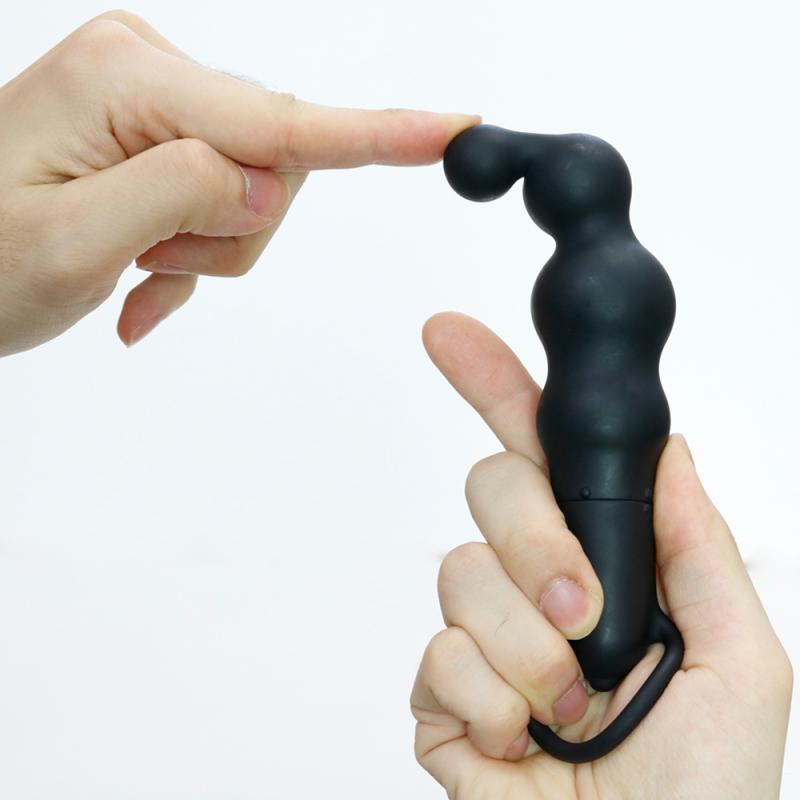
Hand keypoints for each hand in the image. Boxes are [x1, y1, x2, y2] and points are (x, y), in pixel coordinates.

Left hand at [0, 12, 476, 354]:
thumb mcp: (72, 244)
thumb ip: (179, 194)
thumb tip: (266, 182)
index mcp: (125, 79)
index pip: (277, 122)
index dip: (374, 136)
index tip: (456, 127)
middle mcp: (146, 70)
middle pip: (273, 164)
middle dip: (232, 234)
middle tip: (152, 262)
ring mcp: (153, 100)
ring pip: (254, 191)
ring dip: (208, 248)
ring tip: (137, 266)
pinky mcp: (155, 133)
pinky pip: (221, 200)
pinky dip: (190, 254)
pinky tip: (137, 281)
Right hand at [411, 312, 791, 798]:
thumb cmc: (706, 789)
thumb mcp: (739, 660)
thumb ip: (696, 546)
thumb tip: (669, 450)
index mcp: (601, 563)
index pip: (537, 454)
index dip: (493, 386)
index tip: (450, 335)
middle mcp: (535, 587)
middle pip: (490, 490)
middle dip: (536, 544)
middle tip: (582, 611)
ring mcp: (483, 638)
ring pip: (461, 576)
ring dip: (526, 647)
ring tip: (568, 706)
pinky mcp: (442, 695)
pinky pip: (438, 656)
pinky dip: (490, 703)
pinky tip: (522, 742)